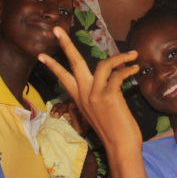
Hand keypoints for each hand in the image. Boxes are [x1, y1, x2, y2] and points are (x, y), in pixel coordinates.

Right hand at [38, 27, 140, 154]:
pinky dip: (128, 69)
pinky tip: (135, 69)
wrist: (121, 147)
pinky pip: (118, 74)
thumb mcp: (100, 111)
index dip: (52, 65)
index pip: (62, 77)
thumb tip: (111, 78)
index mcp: (80, 98)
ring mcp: (95, 95)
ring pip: (103, 64)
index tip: (41, 54)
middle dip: (66, 44)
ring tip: (133, 54)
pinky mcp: (109, 97)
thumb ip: (99, 95)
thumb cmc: (114, 131)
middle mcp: (84, 94)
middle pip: (73, 63)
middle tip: (57, 29)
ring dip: (120, 57)